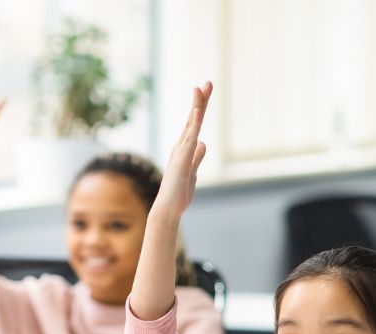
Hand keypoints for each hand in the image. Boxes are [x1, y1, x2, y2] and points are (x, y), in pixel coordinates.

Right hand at [151, 82, 211, 223]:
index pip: (195, 123)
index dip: (201, 107)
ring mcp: (181, 151)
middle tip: (208, 82)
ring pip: (191, 124)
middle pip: (193, 119)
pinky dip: (193, 125)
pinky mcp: (182, 159)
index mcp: (185, 148)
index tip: (206, 91)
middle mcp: (181, 146)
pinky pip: (189, 138)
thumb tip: (203, 143)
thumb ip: (197, 157)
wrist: (168, 209)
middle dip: (201, 100)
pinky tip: (197, 112)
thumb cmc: (178, 192)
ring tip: (201, 89)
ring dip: (197, 106)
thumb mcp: (192, 171)